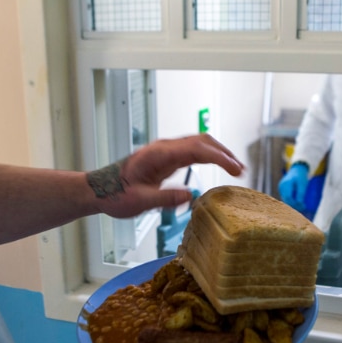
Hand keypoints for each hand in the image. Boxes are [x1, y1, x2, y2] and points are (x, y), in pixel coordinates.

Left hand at [87, 134, 244, 218]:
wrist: (100, 190)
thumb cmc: (116, 195)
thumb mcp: (139, 201)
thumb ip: (164, 198)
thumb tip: (190, 196)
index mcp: (159, 154)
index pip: (197, 149)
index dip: (219, 157)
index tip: (235, 169)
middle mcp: (164, 147)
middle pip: (202, 141)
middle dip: (224, 153)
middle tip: (241, 169)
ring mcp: (165, 150)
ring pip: (199, 143)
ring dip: (219, 152)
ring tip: (236, 167)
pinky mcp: (166, 157)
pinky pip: (192, 151)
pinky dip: (209, 156)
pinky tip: (218, 164)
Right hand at [278, 162, 308, 211]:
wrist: (297, 170)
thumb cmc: (301, 176)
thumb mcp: (303, 184)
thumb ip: (301, 194)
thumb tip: (300, 204)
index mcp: (286, 183)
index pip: (288, 197)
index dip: (295, 203)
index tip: (303, 206)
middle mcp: (282, 186)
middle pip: (286, 199)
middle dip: (294, 205)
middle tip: (303, 208)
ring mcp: (281, 188)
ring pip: (285, 199)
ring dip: (293, 204)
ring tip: (302, 207)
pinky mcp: (282, 190)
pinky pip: (286, 197)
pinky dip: (291, 201)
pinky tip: (298, 204)